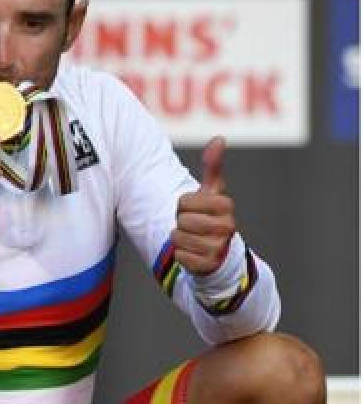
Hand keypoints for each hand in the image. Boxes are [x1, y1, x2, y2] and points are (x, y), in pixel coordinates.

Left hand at [172, 136, 235, 275]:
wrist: (217, 252)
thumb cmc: (210, 217)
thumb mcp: (212, 192)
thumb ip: (213, 166)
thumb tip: (219, 138)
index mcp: (225, 206)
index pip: (184, 201)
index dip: (183, 205)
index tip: (194, 208)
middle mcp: (227, 227)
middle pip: (181, 220)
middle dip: (180, 222)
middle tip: (192, 225)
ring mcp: (218, 247)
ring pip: (177, 238)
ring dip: (179, 239)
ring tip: (192, 239)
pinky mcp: (208, 265)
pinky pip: (179, 256)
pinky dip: (181, 255)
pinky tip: (193, 253)